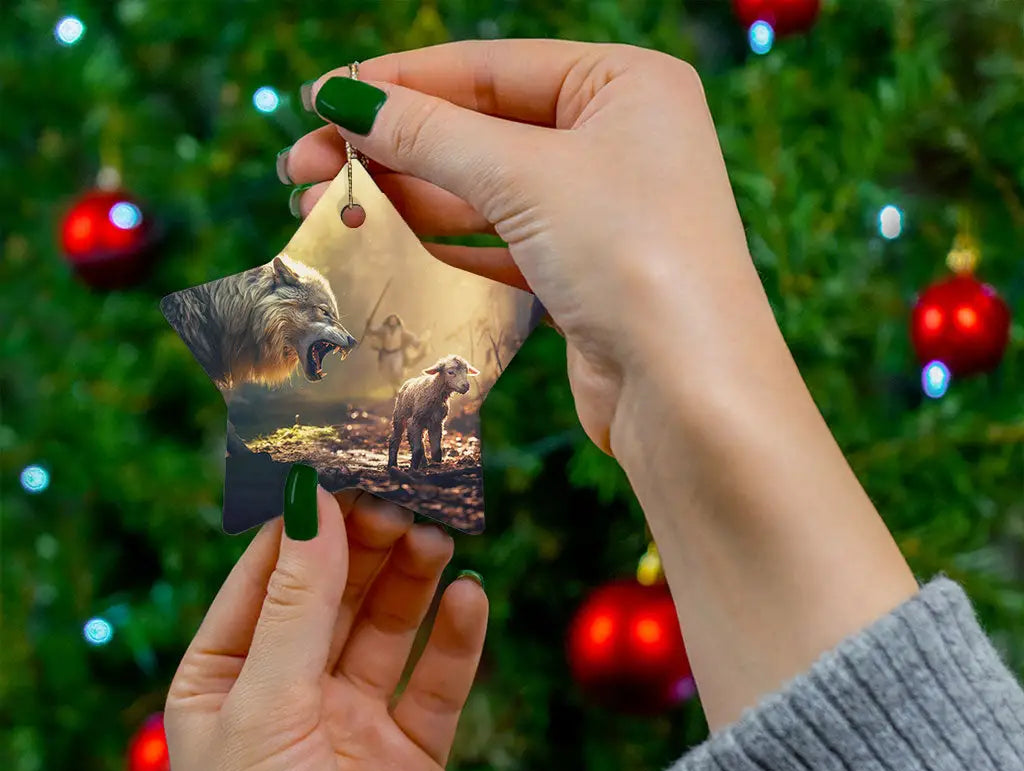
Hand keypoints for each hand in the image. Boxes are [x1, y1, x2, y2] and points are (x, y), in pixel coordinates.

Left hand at [166, 490, 486, 770]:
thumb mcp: (264, 710)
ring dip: (413, 581)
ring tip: (439, 535)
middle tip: (406, 498)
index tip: (347, 466)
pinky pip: (437, 683)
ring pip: (389, 628)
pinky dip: (456, 640)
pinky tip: (472, 599)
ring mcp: (352, 724)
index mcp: (225, 680)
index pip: (267, 576)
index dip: (306, 522)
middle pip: (335, 594)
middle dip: (367, 545)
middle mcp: (288, 694)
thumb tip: (310, 503)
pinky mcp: (410, 757)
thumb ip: (295, 606)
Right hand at [283, 41, 917, 731]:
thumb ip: (430, 134)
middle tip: (302, 169)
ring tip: (325, 210)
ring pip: (482, 194)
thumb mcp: (525, 176)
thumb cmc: (634, 258)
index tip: (320, 100)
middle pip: (479, 131)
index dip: (398, 84)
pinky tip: (385, 247)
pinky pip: (497, 246)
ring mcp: (600, 213)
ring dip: (405, 201)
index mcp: (625, 85)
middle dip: (389, 149)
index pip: (488, 68)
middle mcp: (617, 141)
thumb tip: (346, 98)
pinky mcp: (581, 276)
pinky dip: (441, 246)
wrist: (689, 393)